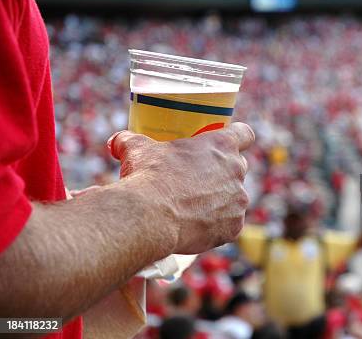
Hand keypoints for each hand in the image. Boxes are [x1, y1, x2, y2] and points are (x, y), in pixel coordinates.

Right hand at [108, 122, 254, 254]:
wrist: (150, 215)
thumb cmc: (148, 176)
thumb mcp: (137, 150)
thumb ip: (130, 141)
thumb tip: (116, 141)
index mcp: (221, 145)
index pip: (244, 133)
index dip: (238, 137)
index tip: (228, 143)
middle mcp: (236, 170)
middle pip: (238, 167)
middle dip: (224, 173)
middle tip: (201, 180)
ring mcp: (238, 200)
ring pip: (235, 198)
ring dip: (222, 201)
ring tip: (196, 208)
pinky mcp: (235, 226)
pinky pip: (231, 225)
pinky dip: (218, 226)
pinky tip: (200, 228)